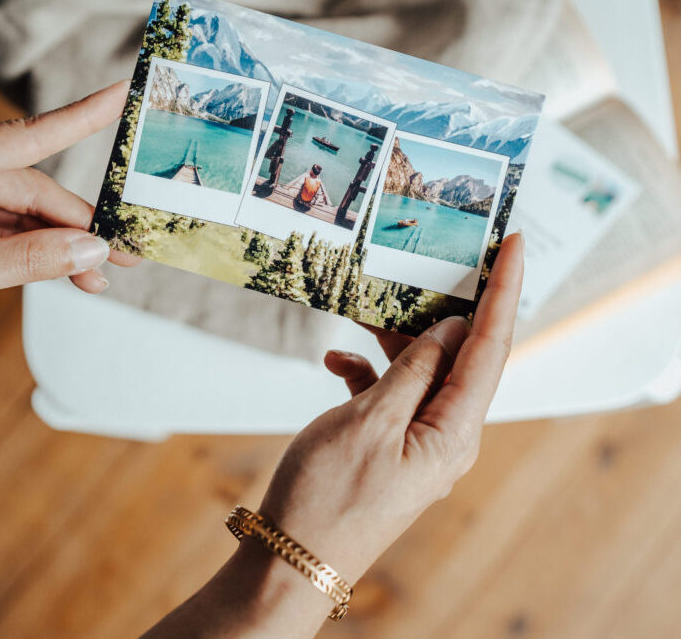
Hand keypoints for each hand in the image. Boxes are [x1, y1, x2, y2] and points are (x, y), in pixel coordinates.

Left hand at [0, 81, 139, 291]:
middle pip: (39, 191)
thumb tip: (91, 251)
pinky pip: (12, 233)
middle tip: (127, 252)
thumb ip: (27, 257)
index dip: (83, 116)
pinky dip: (40, 254)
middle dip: (85, 226)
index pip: (33, 136)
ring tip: (97, 278)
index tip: (124, 93)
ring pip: (29, 218)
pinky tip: (69, 275)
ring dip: (66, 248)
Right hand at [144, 233, 522, 638]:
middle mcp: (446, 435)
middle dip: (442, 310)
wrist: (290, 559)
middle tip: (430, 266)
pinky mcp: (389, 446)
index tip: (513, 245)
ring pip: (419, 372)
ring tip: (366, 311)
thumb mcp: (369, 420)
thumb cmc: (327, 497)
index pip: (490, 348)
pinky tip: (337, 362)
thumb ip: (414, 370)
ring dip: (393, 342)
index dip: (504, 292)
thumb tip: (452, 331)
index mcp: (454, 432)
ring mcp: (417, 441)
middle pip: (458, 357)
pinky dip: (367, 373)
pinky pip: (390, 396)